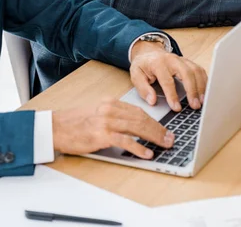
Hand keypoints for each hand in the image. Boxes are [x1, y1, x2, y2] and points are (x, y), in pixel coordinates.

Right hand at [52, 100, 174, 157]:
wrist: (55, 127)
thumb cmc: (74, 123)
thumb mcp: (97, 113)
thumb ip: (114, 116)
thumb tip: (134, 126)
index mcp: (110, 103)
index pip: (138, 111)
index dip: (154, 121)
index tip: (164, 128)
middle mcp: (110, 109)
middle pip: (141, 118)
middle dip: (158, 128)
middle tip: (169, 137)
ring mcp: (106, 121)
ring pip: (137, 127)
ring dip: (153, 137)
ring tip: (164, 144)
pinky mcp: (101, 134)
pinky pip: (125, 141)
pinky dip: (138, 147)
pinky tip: (147, 153)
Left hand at [129, 40, 206, 112]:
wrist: (148, 52)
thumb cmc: (143, 65)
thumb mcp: (136, 75)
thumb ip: (143, 89)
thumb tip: (152, 101)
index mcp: (158, 63)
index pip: (168, 80)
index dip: (172, 95)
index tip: (176, 108)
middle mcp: (172, 60)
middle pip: (187, 72)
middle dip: (192, 90)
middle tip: (195, 105)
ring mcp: (182, 60)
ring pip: (195, 70)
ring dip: (201, 86)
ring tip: (202, 101)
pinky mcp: (188, 62)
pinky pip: (199, 70)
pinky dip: (204, 81)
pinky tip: (204, 92)